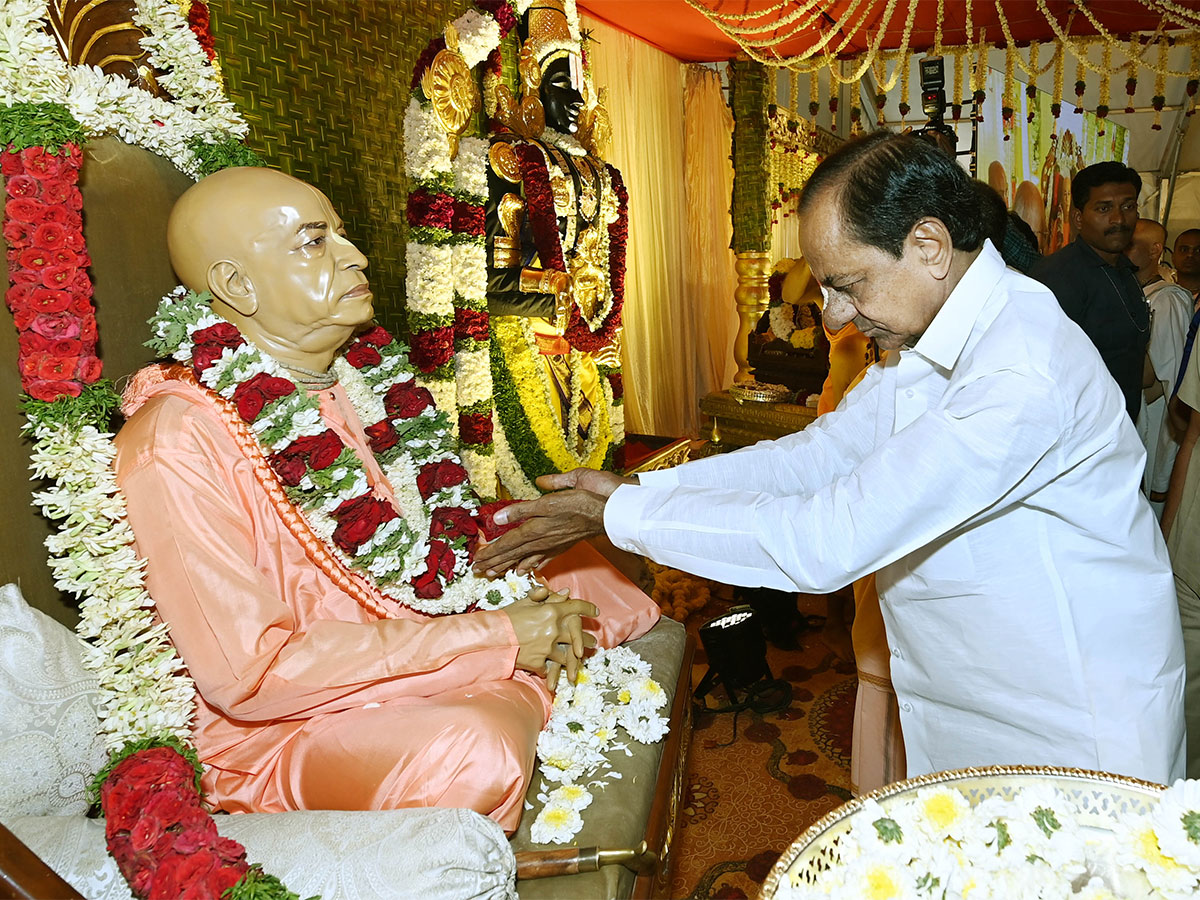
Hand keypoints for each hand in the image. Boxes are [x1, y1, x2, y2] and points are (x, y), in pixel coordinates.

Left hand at [472, 468, 636, 575]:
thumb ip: (521, 510)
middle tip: (478, 571)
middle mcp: (540, 541)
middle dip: (495, 562)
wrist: (605, 514)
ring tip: (495, 573)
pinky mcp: (561, 545)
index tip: (476, 561)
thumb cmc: (578, 504)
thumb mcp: (547, 502)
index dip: (491, 552)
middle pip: (512, 554)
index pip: (506, 544)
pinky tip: (528, 570)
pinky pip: (542, 558)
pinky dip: (533, 564)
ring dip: (509, 565)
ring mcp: (551, 545)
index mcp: (534, 529)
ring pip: (525, 558)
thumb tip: (498, 517)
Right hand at [503, 591, 597, 681]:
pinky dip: (553, 671)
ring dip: (575, 659)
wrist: (489, 638)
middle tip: (593, 643)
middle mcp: (552, 630)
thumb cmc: (505, 618)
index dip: (587, 608)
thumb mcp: (524, 602)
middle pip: (577, 635)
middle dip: (587, 640)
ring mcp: (547, 648)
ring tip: (580, 661)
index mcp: (550, 611)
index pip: (575, 607)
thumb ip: (545, 596)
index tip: (595, 612)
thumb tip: (566, 592)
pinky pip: (551, 669)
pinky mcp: (539, 663)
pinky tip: (557, 674)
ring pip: (568, 655)